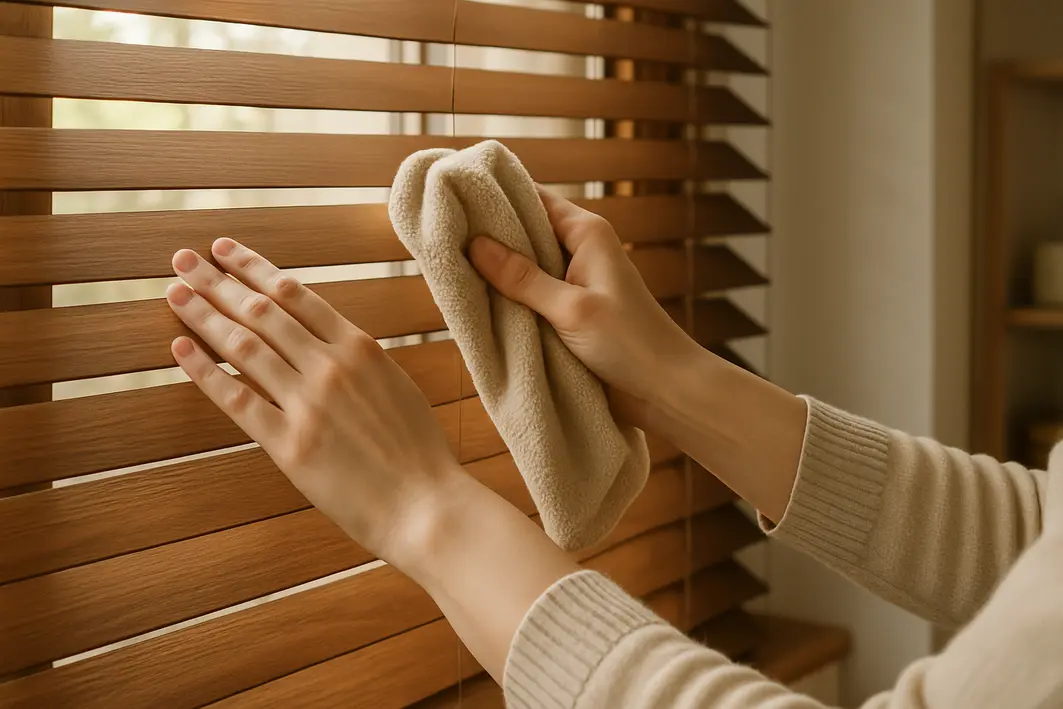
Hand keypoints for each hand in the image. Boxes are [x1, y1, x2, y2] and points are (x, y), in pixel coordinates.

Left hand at [164, 238, 462, 563]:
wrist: (426, 505)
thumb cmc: (420, 451)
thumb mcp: (396, 386)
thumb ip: (359, 360)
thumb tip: (328, 341)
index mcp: (360, 347)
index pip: (295, 294)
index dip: (253, 269)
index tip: (225, 251)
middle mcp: (329, 366)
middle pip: (262, 311)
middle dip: (218, 281)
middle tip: (184, 260)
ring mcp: (307, 404)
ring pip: (244, 346)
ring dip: (205, 315)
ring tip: (175, 293)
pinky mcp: (288, 444)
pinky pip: (237, 399)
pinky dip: (205, 372)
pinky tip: (181, 350)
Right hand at [468, 187, 698, 408]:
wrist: (666, 390)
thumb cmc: (630, 343)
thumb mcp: (571, 309)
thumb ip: (523, 278)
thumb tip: (475, 245)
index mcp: (586, 233)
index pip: (533, 198)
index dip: (495, 197)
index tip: (453, 197)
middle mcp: (580, 251)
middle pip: (525, 232)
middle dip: (489, 238)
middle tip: (440, 238)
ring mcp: (574, 283)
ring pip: (525, 267)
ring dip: (497, 273)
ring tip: (448, 268)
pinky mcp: (570, 313)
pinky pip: (532, 297)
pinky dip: (510, 299)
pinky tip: (476, 303)